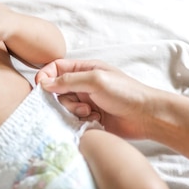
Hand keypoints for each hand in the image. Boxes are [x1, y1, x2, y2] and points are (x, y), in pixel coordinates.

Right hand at [36, 58, 150, 138]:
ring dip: (74, 111)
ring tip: (91, 113)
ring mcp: (86, 101)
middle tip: (81, 105)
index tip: (41, 87)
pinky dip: (80, 121)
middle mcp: (84, 85)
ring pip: (64, 107)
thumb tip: (44, 83)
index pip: (56, 68)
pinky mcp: (89, 118)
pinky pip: (73, 119)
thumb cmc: (126, 93)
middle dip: (64, 100)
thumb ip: (68, 80)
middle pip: (57, 90)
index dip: (46, 76)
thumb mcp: (96, 80)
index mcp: (85, 70)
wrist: (147, 117)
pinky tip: (95, 121)